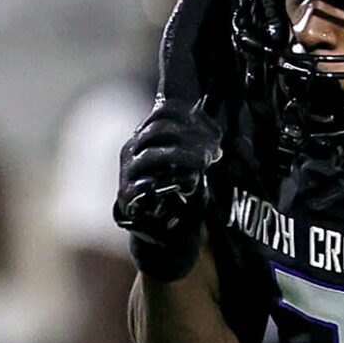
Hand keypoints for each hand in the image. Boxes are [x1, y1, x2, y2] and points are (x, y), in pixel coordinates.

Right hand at [115, 98, 222, 281]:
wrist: (162, 231)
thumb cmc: (178, 192)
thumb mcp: (192, 164)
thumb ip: (201, 147)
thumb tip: (216, 135)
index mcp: (147, 134)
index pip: (165, 111)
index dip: (193, 118)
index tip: (217, 134)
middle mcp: (133, 148)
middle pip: (160, 130)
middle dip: (192, 139)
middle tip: (214, 153)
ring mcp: (128, 172)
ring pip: (153, 155)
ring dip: (183, 156)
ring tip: (204, 165)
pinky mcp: (126, 197)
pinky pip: (141, 187)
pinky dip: (164, 184)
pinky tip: (186, 184)